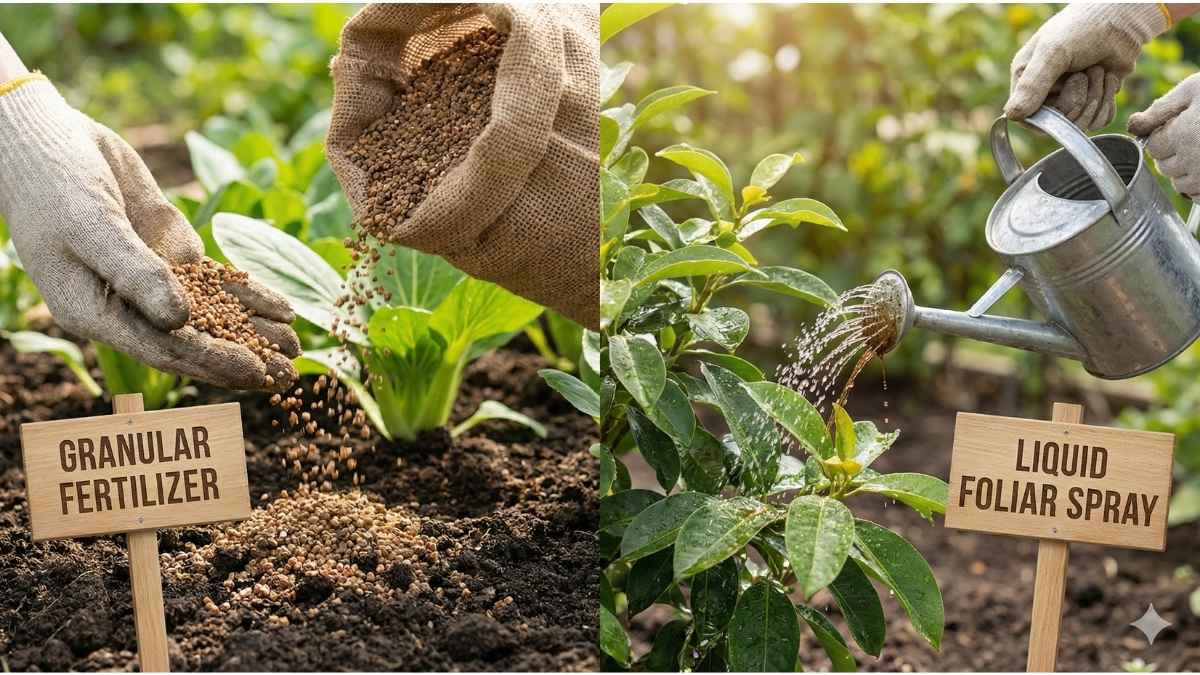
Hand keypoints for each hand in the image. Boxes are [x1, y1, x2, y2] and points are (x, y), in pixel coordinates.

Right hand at [0, 77, 298, 390]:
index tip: (256, 370)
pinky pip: (216, 282)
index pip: (162, 348)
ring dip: (254, 331)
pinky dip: (249, 295)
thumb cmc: (54, 184)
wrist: (47, 140)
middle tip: (291, 377)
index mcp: (95, 312)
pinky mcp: (170, 254)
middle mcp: (126, 305)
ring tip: (298, 348)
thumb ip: (135, 272)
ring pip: (211, 314)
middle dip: (243, 358)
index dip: (211, 361)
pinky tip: (283, 308)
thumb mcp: (91, 226)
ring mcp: (152, 281)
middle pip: (193, 341)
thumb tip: (178, 319)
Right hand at [1006, 4, 1168, 129]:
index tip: (1063, 93)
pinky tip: (1109, 79)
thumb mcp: (1053, 52)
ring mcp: (1071, 98)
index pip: (1027, 117)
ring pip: (1082, 123)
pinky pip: (1099, 121)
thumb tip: (1012, 115)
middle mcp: (1046, 93)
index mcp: (1026, 79)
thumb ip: (1032, 84)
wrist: (1122, 19)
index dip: (1048, 114)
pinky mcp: (1093, 102)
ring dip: (1096, 96)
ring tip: (1098, 70)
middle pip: (1059, 123)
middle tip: (1084, 72)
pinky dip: (1109, 101)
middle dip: (1079, 98)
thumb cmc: (1082, 28)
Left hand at [1129, 73, 1199, 197]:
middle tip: (1192, 136)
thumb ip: (1161, 109)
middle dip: (1172, 153)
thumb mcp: (1194, 89)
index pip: (1154, 147)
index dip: (1163, 135)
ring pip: (1180, 184)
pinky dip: (1198, 186)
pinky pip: (1198, 196)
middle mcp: (1194, 160)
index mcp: (1182, 135)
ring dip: (1185, 171)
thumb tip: (1133, 125)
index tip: (1178, 125)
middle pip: (1165, 167)